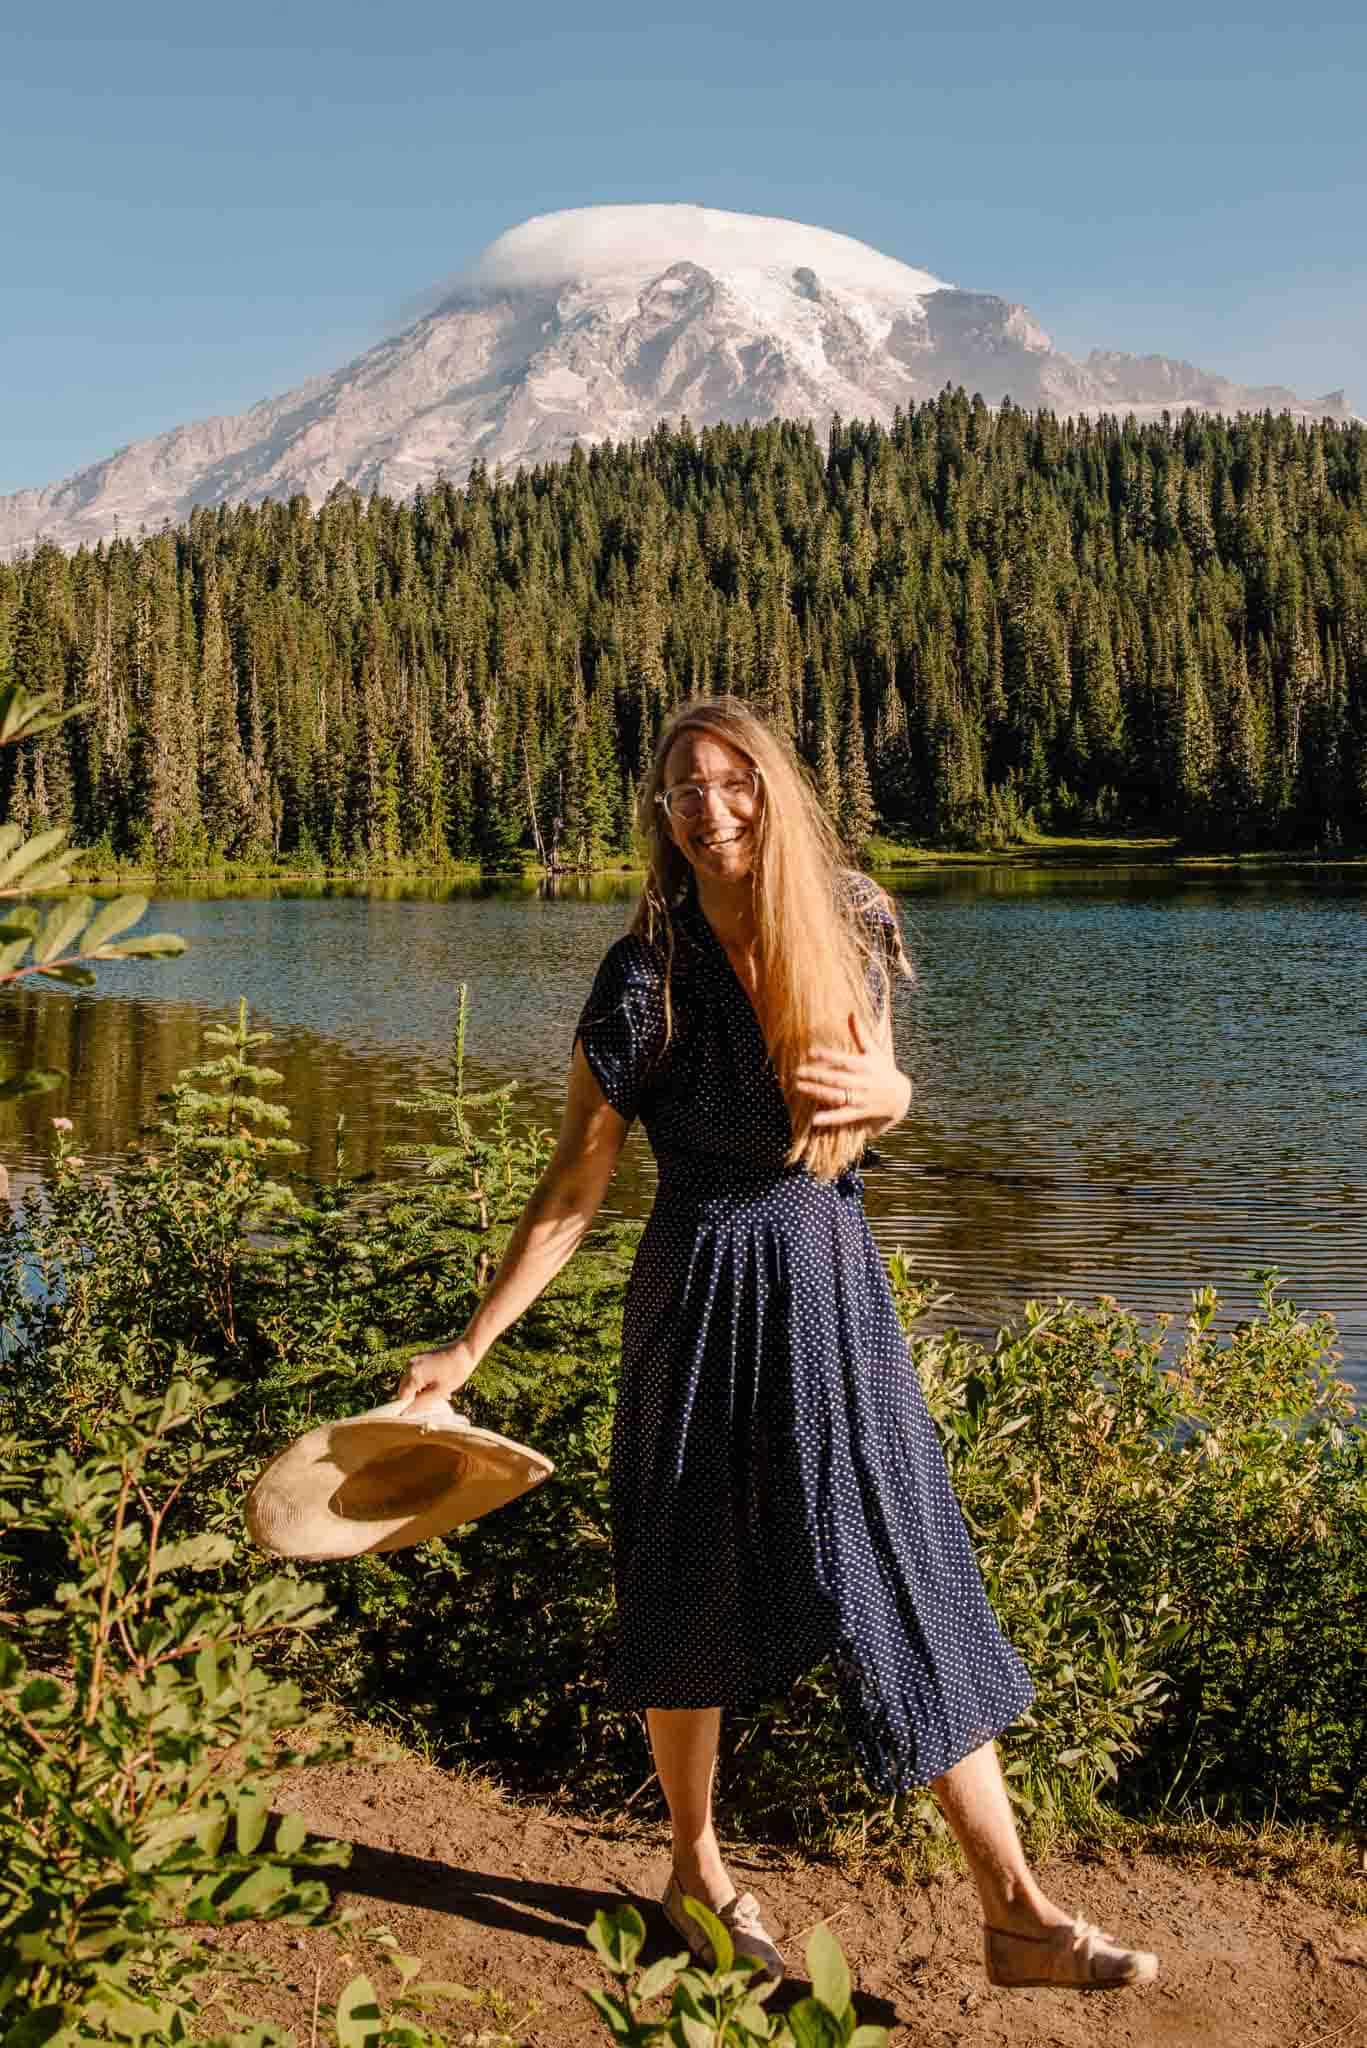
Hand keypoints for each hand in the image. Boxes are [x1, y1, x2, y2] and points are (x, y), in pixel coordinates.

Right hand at [394, 1340, 476, 1409]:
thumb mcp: (439, 1392)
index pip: (402, 1396)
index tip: (423, 1407)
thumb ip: (420, 1403)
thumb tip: (406, 1412)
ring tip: (440, 1390)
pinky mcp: (420, 1357)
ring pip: (412, 1382)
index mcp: (413, 1373)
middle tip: (434, 1398)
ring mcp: (415, 1359)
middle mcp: (410, 1365)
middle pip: (405, 1389)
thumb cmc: (455, 1372)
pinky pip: (417, 1374)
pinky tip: (439, 1382)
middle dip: (417, 1396)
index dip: (410, 1404)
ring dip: (422, 1389)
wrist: (466, 1350)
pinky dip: (425, 1381)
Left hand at [794, 1012, 911, 1130]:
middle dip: (816, 1075)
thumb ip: (860, 1034)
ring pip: (836, 1096)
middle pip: (836, 1079)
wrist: (900, 1096)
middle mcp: (861, 1082)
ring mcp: (860, 1098)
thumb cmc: (883, 1069)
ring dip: (817, 1092)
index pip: (843, 1060)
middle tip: (797, 1071)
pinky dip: (829, 1118)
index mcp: (864, 1065)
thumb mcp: (874, 1051)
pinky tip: (814, 1119)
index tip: (810, 1052)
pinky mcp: (859, 1112)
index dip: (827, 1056)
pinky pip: (843, 1116)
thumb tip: (852, 1013)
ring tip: (799, 1087)